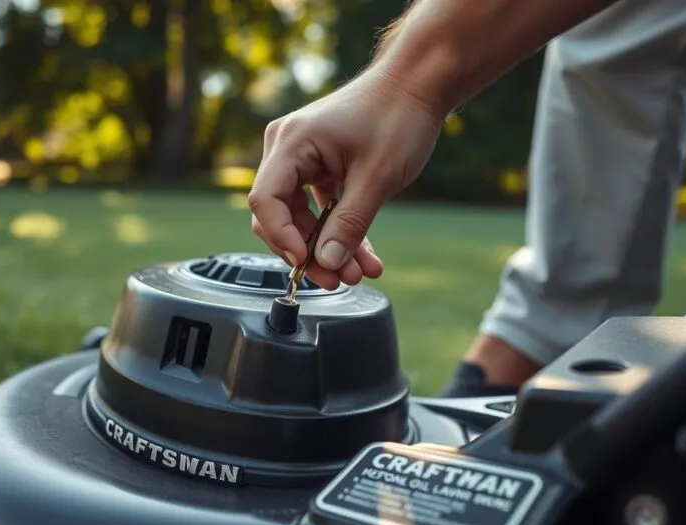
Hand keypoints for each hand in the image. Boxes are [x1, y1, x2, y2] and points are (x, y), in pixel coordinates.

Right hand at [248, 65, 443, 290]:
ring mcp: (301, 156)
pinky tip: (362, 256)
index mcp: (291, 142)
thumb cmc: (398, 116)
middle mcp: (286, 147)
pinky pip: (318, 207)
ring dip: (327, 246)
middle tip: (336, 279)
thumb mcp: (378, 178)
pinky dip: (338, 230)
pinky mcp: (318, 165)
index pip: (265, 201)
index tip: (307, 264)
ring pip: (300, 216)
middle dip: (308, 251)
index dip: (282, 239)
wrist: (420, 84)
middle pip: (278, 214)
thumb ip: (349, 224)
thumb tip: (325, 263)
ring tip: (357, 272)